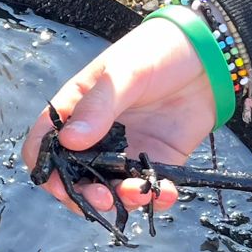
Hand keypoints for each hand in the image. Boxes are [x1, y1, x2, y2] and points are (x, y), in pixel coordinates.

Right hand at [22, 18, 216, 215]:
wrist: (209, 55)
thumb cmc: (157, 51)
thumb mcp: (123, 72)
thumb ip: (98, 107)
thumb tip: (69, 141)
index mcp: (74, 110)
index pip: (43, 145)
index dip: (45, 168)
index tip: (59, 182)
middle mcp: (94, 136)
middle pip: (72, 177)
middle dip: (82, 194)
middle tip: (102, 198)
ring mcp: (123, 151)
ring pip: (108, 188)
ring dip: (119, 200)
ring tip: (136, 194)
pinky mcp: (156, 160)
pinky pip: (147, 188)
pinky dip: (154, 198)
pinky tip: (166, 194)